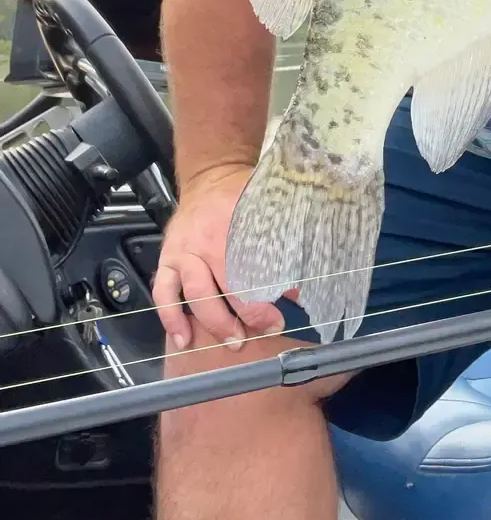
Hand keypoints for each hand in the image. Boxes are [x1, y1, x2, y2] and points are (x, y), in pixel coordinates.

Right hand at [152, 163, 285, 353]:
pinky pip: (163, 292)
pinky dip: (171, 317)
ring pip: (194, 294)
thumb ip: (281, 243)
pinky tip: (183, 338)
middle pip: (222, 288)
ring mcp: (182, 252)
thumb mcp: (265, 210)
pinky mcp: (166, 259)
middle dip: (243, 316)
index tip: (280, 317)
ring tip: (230, 342)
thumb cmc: (241, 196)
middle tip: (262, 332)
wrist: (210, 177)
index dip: (264, 300)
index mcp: (232, 228)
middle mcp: (204, 242)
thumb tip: (298, 285)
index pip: (250, 272)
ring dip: (213, 322)